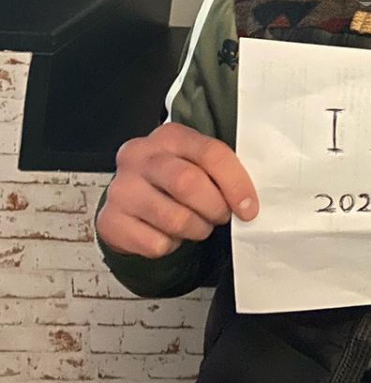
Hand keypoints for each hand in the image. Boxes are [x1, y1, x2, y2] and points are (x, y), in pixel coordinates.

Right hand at [96, 122, 257, 259]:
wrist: (131, 205)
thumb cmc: (173, 183)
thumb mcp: (195, 164)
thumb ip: (219, 171)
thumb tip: (249, 199)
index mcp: (168, 136)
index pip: (210, 153)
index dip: (236, 183)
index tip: (249, 207)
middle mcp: (139, 156)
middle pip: (189, 183)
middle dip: (215, 207)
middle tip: (221, 216)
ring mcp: (121, 188)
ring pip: (174, 218)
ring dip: (196, 229)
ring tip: (196, 224)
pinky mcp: (110, 221)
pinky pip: (156, 244)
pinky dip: (171, 246)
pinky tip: (168, 233)